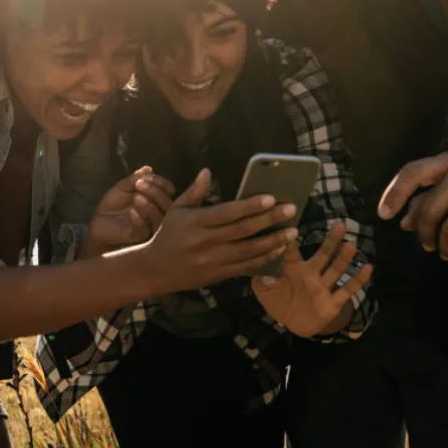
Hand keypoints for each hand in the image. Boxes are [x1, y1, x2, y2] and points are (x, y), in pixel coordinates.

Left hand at [80, 167, 174, 257]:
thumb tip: (148, 168)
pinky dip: (140, 220)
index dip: (161, 183)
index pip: (168, 191)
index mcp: (155, 199)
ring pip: (159, 219)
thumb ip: (135, 179)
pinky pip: (144, 230)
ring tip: (136, 197)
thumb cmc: (113, 203)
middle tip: (139, 184)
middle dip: (156, 192)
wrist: (98, 219)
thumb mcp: (123, 187)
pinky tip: (131, 212)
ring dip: (150, 206)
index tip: (147, 176)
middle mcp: (155, 212)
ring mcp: (148, 226)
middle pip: (167, 205)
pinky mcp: (138, 236)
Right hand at [141, 168, 297, 294]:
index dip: (250, 206)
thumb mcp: (176, 210)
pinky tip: (278, 250)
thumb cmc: (167, 235)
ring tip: (292, 232)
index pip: (228, 212)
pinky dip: (264, 259)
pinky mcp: (218, 275)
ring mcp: (213, 261)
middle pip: (244, 230)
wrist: (154, 270)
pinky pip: (245, 267)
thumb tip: (207, 171)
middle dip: (270, 219)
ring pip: (249, 251)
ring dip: (273, 241)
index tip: (271, 198)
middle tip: (291, 209)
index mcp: (196, 222)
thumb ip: (194, 192)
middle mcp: (206, 242)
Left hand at [251, 221, 372, 336]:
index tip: (293, 222)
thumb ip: (261, 282)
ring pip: (336, 270)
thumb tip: (261, 274)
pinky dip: (357, 281)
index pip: (292, 251)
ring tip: (351, 245)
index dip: (291, 239)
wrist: (294, 324)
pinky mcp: (332, 302)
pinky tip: (368, 268)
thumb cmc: (280, 302)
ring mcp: (323, 287)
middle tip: (339, 225)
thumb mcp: (264, 293)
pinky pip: (346, 290)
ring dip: (343, 259)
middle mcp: (311, 274)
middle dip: (331, 241)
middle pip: (323, 255)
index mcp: (293, 269)